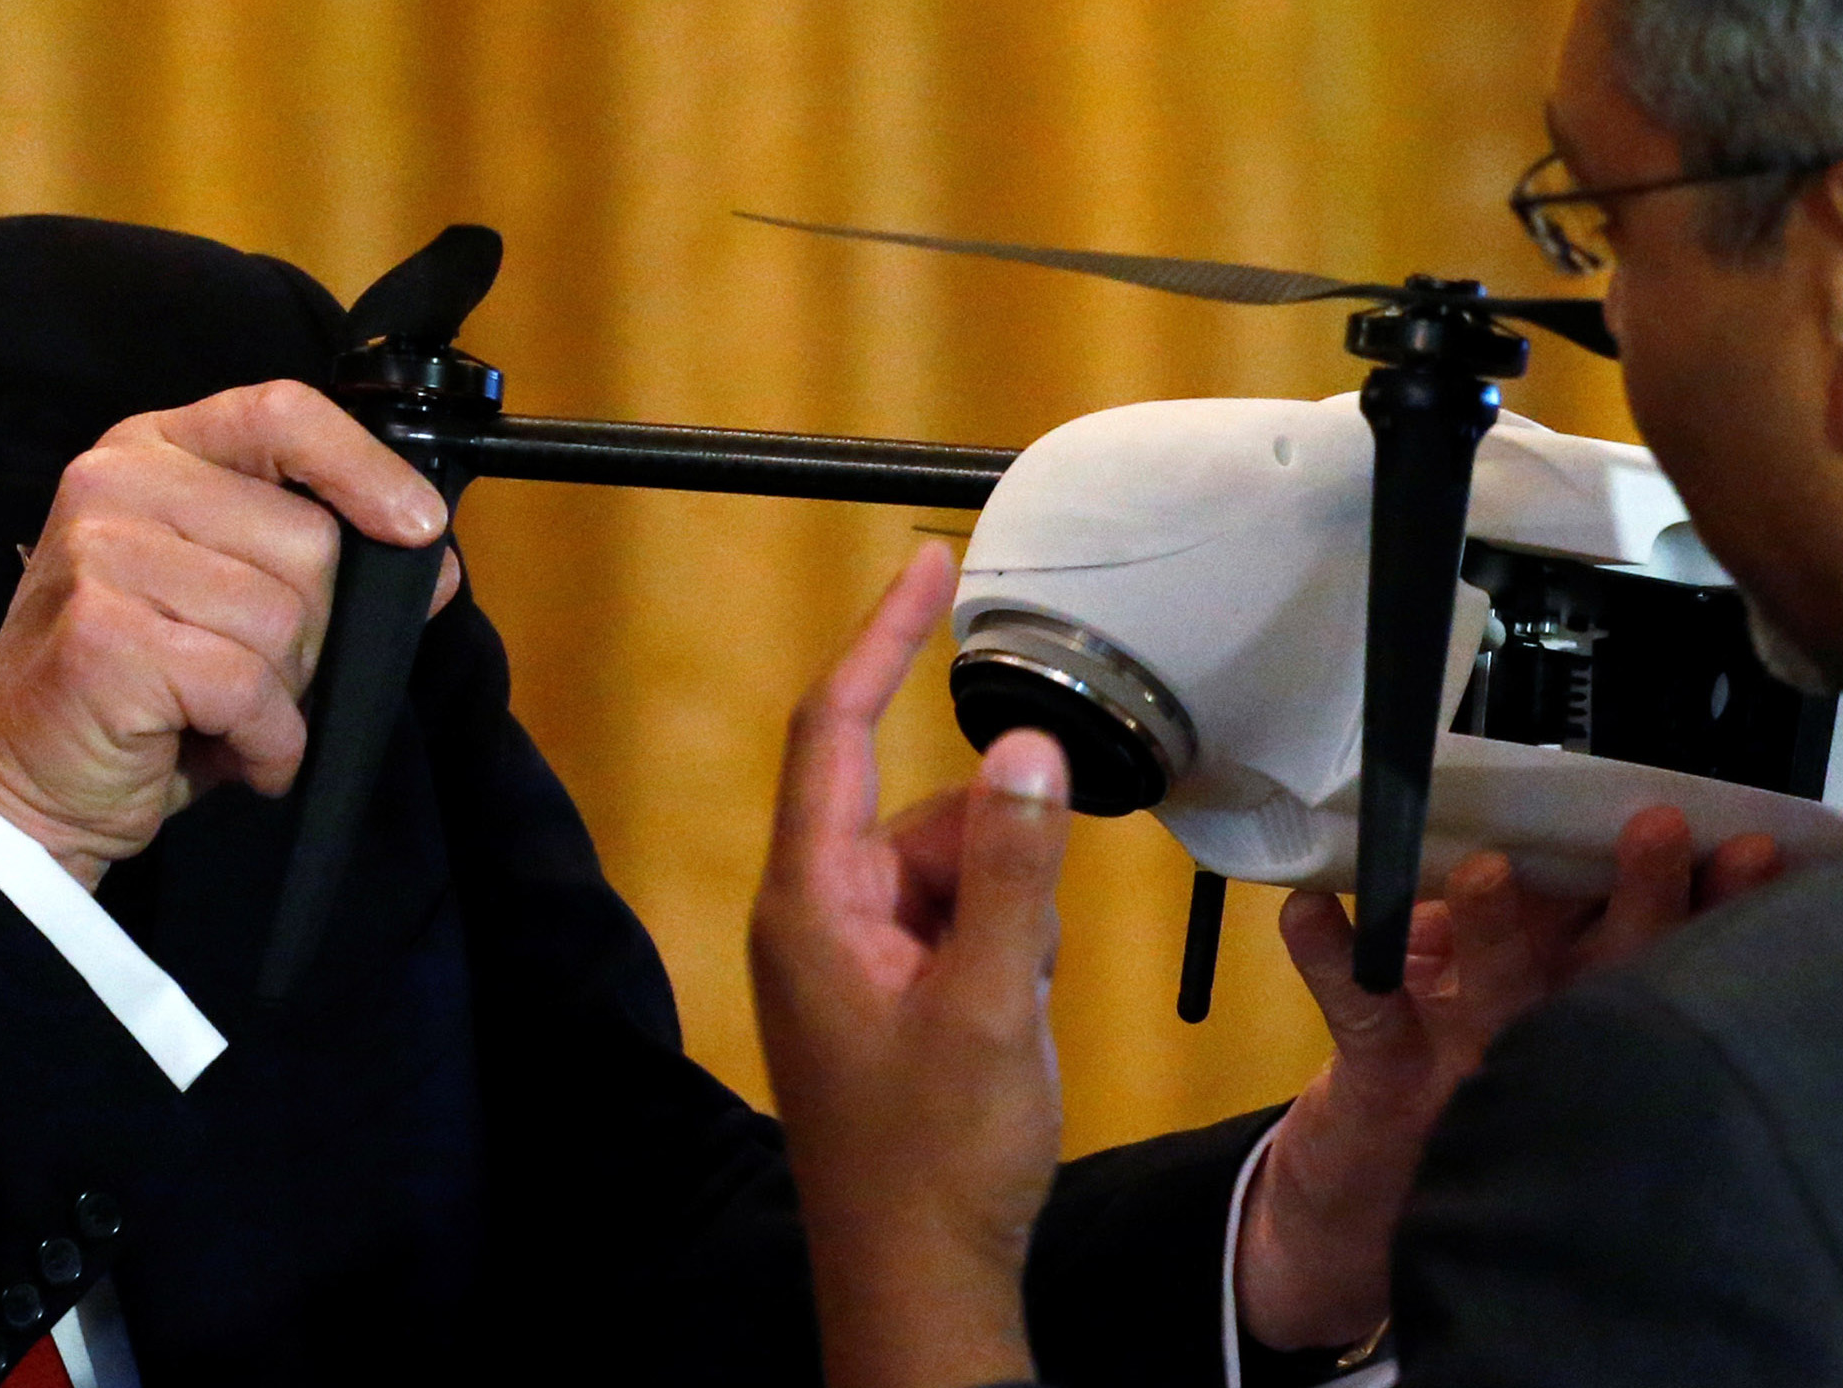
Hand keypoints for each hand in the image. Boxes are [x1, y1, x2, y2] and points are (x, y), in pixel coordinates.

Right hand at [0, 379, 460, 887]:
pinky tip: (226, 752)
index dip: (364, 466)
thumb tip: (433, 560)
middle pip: (306, 536)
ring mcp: (100, 552)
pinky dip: (262, 741)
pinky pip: (248, 685)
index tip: (419, 526)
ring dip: (284, 695)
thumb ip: (316, 564)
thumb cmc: (139, 692)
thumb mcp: (229, 601)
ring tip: (225, 717)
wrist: (26, 789)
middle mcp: (115, 481)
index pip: (280, 414)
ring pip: (284, 617)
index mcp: (151, 449)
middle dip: (314, 630)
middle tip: (253, 677)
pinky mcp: (102, 634)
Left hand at [751, 542, 1071, 1387]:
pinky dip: (1000, 950)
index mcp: (810, 901)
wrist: (919, 1279)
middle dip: (994, 850)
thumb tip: (1025, 748)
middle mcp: (814, 917)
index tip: (926, 564)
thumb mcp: (996, 1002)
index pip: (833, 728)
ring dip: (1006, 911)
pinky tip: (1015, 1016)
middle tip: (1032, 939)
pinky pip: (952, 923)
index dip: (881, 639)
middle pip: (915, 812)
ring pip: (947, 870)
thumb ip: (1014, 868)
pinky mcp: (879, 995)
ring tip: (1020, 1003)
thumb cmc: (939, 1159)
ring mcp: (845, 959)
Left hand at [1233, 807, 1785, 1350]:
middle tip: (1661, 831)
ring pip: (1496, 991)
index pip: (1658, 944)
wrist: (1354, 1221)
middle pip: (1609, 968)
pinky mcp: (1386, 1084)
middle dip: (1643, 901)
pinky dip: (1331, 954)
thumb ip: (1533, 921)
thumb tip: (1547, 826)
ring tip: (1486, 870)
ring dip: (1491, 928)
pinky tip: (1308, 908)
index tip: (1754, 846)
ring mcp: (1468, 1067)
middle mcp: (1546, 1042)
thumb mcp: (1503, 995)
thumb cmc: (1444, 1085)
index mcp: (1584, 1009)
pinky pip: (1362, 1010)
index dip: (1708, 896)